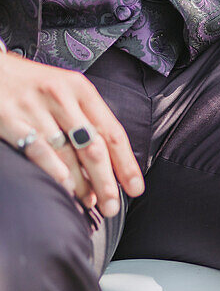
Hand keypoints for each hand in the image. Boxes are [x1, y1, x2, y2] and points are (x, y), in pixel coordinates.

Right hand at [0, 52, 143, 215]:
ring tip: (88, 202)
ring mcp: (34, 108)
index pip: (112, 132)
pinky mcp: (9, 118)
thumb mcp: (65, 91)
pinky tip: (63, 187)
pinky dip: (54, 171)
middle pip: (93, 147)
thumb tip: (110, 161)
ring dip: (81, 183)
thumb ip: (87, 118)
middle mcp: (61, 96)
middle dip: (106, 181)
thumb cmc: (31, 85)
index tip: (135, 187)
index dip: (126, 163)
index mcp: (81, 90)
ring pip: (67, 154)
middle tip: (112, 205)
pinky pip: (37, 151)